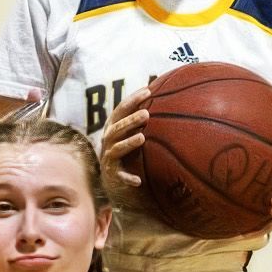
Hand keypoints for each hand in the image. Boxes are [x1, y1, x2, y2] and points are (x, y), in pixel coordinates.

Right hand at [99, 87, 151, 206]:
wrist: (114, 178)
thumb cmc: (127, 149)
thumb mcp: (131, 132)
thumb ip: (141, 117)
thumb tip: (163, 95)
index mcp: (113, 127)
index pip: (120, 110)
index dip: (132, 100)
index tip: (148, 91)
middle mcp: (108, 141)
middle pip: (117, 128)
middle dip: (130, 120)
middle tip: (146, 114)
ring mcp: (109, 158)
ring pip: (117, 149)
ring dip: (128, 143)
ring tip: (142, 137)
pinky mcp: (113, 175)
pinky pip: (121, 176)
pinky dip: (128, 178)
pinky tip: (138, 181)